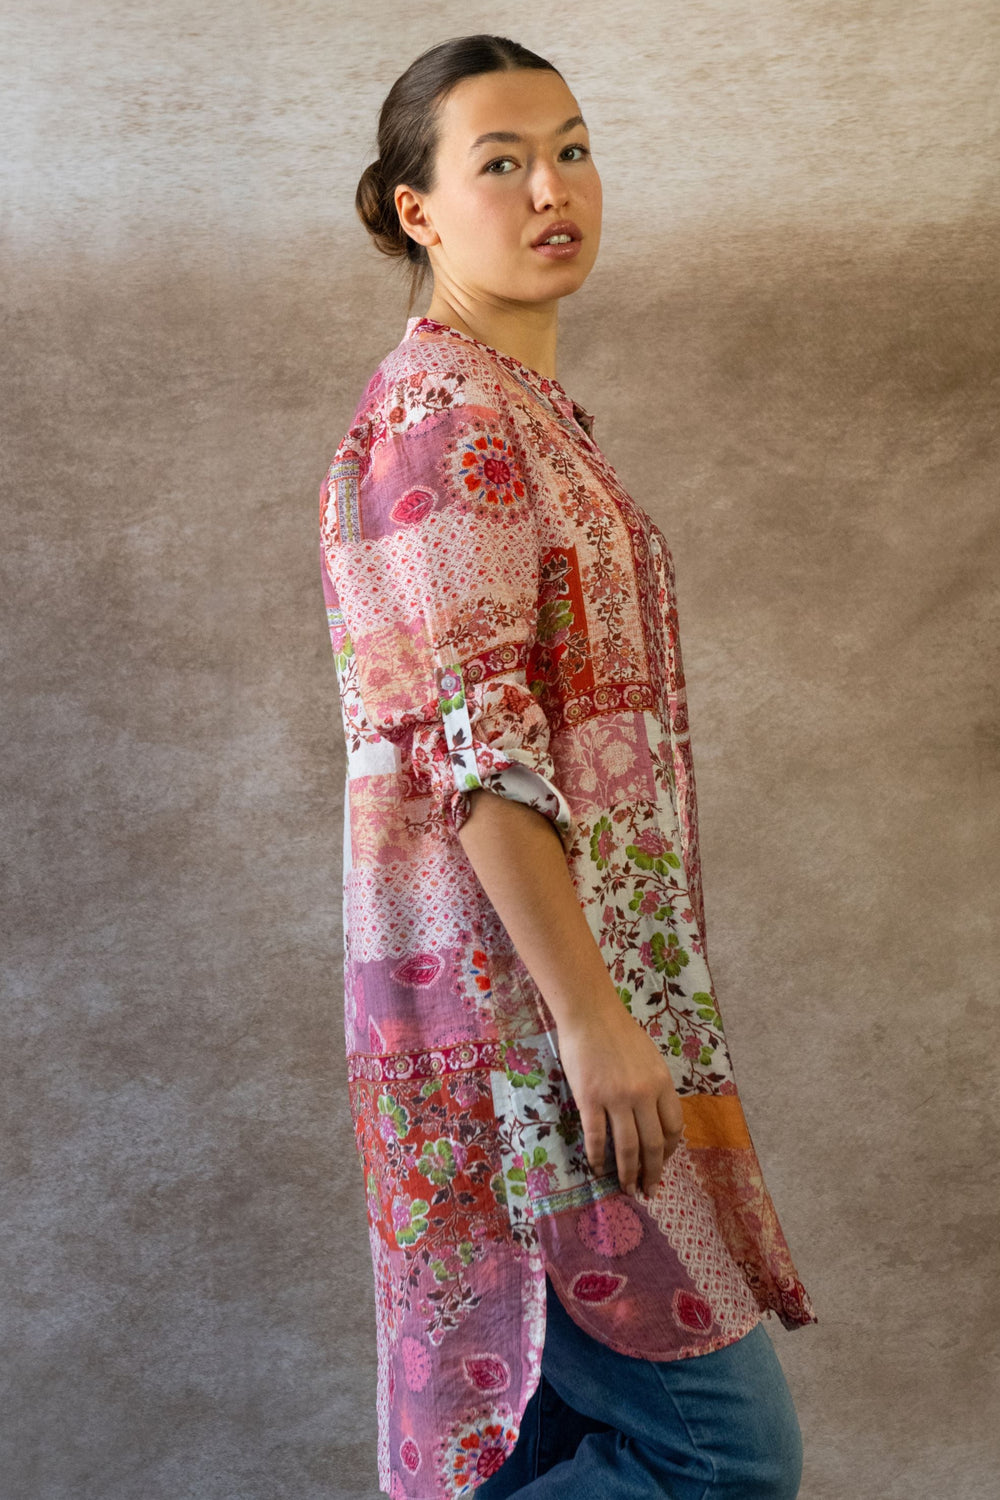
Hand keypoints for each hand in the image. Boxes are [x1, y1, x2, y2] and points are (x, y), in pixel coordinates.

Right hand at [555, 999, 684, 1196]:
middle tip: (648, 1191)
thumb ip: (655, 1087)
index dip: (670, 1151)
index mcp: (661, 1083)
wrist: (590, 1013)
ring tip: (626, 1189)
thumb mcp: (650, 1058)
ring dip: (628, 1173)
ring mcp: (616, 1098)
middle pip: (653, 1144)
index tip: (663, 1162)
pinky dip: (598, 1157)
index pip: (674, 1127)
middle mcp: (643, 1094)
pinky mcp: (589, 1099)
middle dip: (652, 1172)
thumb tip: (656, 1117)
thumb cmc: (620, 1032)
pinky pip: (596, 1137)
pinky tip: (597, 1169)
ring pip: (627, 1147)